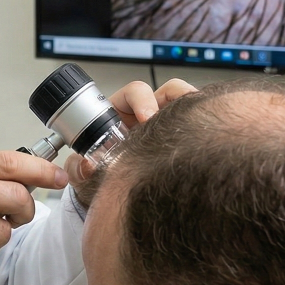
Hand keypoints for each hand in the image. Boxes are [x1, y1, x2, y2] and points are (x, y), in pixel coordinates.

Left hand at [65, 78, 196, 207]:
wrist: (114, 192)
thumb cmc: (98, 171)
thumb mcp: (83, 169)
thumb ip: (77, 167)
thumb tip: (87, 166)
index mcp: (120, 111)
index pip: (135, 92)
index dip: (142, 100)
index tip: (147, 118)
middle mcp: (145, 113)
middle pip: (168, 92)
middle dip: (176, 102)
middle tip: (177, 126)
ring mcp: (165, 123)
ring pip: (187, 105)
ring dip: (195, 112)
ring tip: (199, 130)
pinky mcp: (181, 138)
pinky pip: (198, 125)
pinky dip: (205, 127)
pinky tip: (207, 143)